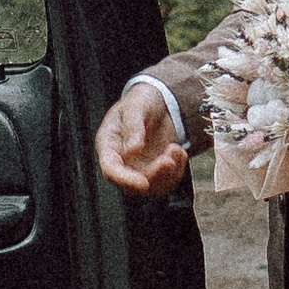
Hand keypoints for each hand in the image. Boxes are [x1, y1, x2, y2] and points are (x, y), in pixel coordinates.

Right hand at [96, 82, 190, 198]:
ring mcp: (138, 168)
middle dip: (154, 175)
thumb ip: (133, 126)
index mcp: (108, 145)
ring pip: (151, 187)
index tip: (143, 183)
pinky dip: (177, 171)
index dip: (125, 179)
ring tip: (176, 149)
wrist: (158, 102)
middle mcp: (121, 161)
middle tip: (170, 159)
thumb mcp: (136, 107)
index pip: (110, 169)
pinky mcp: (155, 170)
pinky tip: (179, 152)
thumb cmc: (141, 101)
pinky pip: (166, 182)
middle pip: (132, 184)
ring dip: (168, 174)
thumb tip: (132, 149)